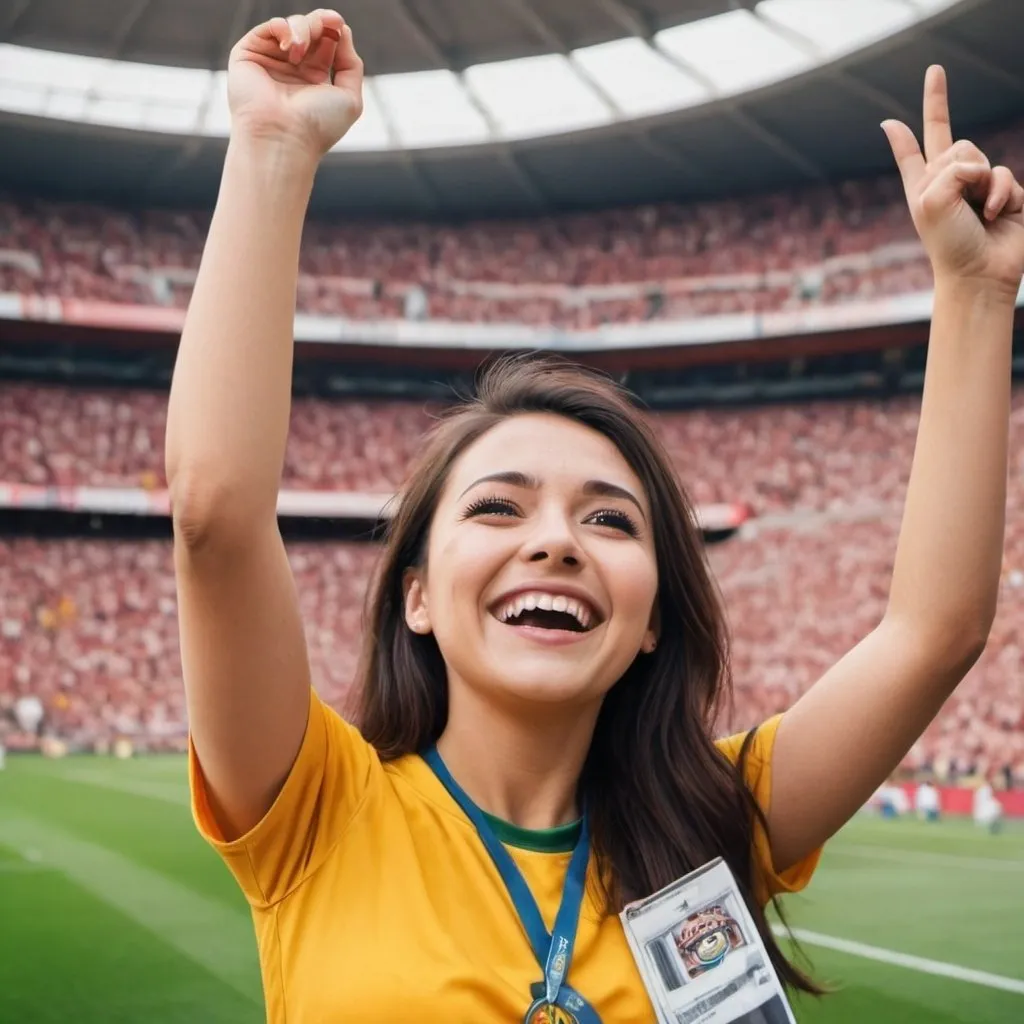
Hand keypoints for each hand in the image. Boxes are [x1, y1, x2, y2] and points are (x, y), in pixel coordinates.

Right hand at [228, 9, 363, 158]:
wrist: (284, 138)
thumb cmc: (317, 126)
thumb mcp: (349, 98)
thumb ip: (351, 64)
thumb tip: (343, 30)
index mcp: (315, 78)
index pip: (327, 41)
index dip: (334, 29)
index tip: (339, 25)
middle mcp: (292, 69)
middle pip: (310, 29)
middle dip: (320, 23)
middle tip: (327, 25)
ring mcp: (271, 62)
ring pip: (291, 25)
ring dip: (304, 28)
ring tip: (300, 51)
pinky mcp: (249, 56)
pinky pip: (268, 27)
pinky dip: (282, 27)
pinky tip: (289, 47)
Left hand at [883, 66, 1023, 296]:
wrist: (979, 273)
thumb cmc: (948, 243)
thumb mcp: (932, 200)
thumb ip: (949, 167)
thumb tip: (976, 163)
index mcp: (923, 185)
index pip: (917, 144)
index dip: (926, 110)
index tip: (935, 72)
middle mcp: (948, 183)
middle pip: (954, 141)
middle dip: (950, 138)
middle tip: (947, 139)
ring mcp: (978, 188)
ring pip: (981, 157)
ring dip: (979, 184)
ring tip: (977, 213)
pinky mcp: (1006, 194)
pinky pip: (1004, 175)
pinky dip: (1000, 194)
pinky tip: (996, 214)